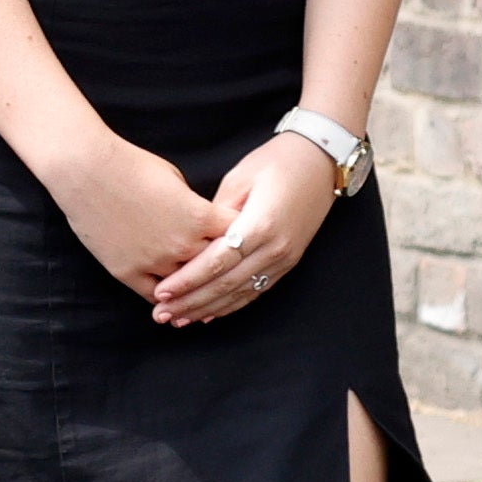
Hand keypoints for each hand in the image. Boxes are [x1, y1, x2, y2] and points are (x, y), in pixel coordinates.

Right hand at [55, 132, 227, 301]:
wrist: (85, 169)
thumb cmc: (131, 165)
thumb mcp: (176, 180)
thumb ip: (194, 208)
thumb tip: (201, 224)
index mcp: (200, 218)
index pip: (237, 237)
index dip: (243, 238)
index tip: (244, 242)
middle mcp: (182, 245)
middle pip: (215, 268)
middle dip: (222, 269)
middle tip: (230, 277)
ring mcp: (153, 261)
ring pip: (187, 288)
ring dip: (195, 290)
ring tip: (203, 296)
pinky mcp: (127, 271)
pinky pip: (156, 296)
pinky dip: (167, 300)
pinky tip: (173, 302)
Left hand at [151, 134, 336, 327]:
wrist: (320, 162)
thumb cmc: (275, 162)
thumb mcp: (239, 179)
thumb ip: (215, 215)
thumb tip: (192, 242)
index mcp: (260, 225)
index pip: (217, 261)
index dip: (188, 280)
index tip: (161, 291)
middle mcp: (275, 248)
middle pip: (227, 284)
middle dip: (191, 301)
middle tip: (161, 313)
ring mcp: (284, 259)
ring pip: (241, 293)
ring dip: (208, 309)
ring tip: (178, 319)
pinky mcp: (288, 263)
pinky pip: (256, 290)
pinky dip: (231, 305)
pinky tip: (208, 314)